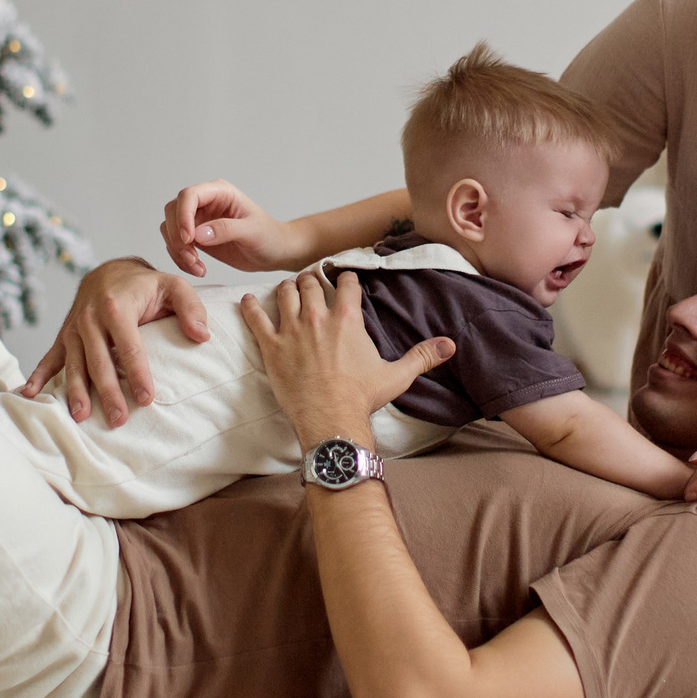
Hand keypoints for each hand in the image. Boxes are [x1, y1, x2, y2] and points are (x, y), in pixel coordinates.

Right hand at [18, 257, 210, 425]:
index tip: (146, 399)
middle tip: (119, 419)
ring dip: (76, 391)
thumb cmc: (144, 285)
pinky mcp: (64, 337)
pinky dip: (38, 376)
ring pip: (75, 365)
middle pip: (100, 361)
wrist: (108, 272)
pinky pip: (50, 358)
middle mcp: (90, 319)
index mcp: (117, 306)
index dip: (138, 374)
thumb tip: (202, 335)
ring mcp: (74, 329)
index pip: (130, 346)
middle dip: (108, 392)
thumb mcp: (173, 286)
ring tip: (81, 416)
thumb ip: (191, 308)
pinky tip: (29, 396)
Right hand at [163, 180, 305, 276]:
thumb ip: (226, 229)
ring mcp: (198, 219)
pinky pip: (176, 244)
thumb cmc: (269, 236)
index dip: (183, 216)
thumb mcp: (253, 232)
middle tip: (192, 258)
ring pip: (169, 228)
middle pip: (173, 211)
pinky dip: (180, 258)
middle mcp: (205, 202)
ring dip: (177, 249)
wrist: (275, 252)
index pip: (189, 195)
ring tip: (197, 266)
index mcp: (220, 192)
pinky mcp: (196, 236)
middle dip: (177, 236)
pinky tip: (198, 268)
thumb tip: (198, 234)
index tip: (188, 239)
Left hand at [241, 270, 453, 444]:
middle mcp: (318, 317)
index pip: (345, 283)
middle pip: (310, 282)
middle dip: (311, 279)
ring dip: (286, 288)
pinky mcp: (271, 347)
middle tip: (311, 282)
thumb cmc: (361, 398)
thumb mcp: (397, 375)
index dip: (345, 278)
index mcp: (347, 319)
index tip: (343, 278)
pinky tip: (247, 301)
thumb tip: (449, 345)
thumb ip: (423, 356)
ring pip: (284, 293)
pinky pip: (255, 318)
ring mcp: (291, 330)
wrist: (330, 419)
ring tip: (287, 288)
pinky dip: (250, 308)